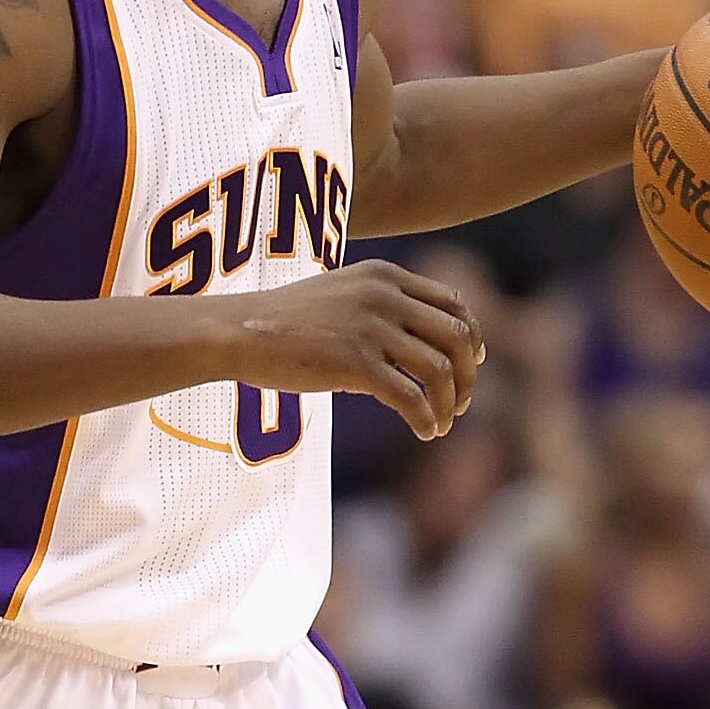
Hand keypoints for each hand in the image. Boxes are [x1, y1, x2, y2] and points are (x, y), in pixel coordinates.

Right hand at [223, 262, 483, 440]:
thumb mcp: (340, 295)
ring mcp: (371, 328)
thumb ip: (380, 308)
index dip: (471, 337)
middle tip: (462, 403)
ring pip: (438, 370)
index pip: (453, 304)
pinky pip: (410, 397)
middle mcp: (384, 296)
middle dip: (467, 375)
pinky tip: (425, 432)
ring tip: (442, 424)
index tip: (471, 364)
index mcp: (384, 276)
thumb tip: (416, 349)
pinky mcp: (355, 363)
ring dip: (449, 403)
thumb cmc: (284, 321)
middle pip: (456, 337)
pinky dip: (426, 419)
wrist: (237, 331)